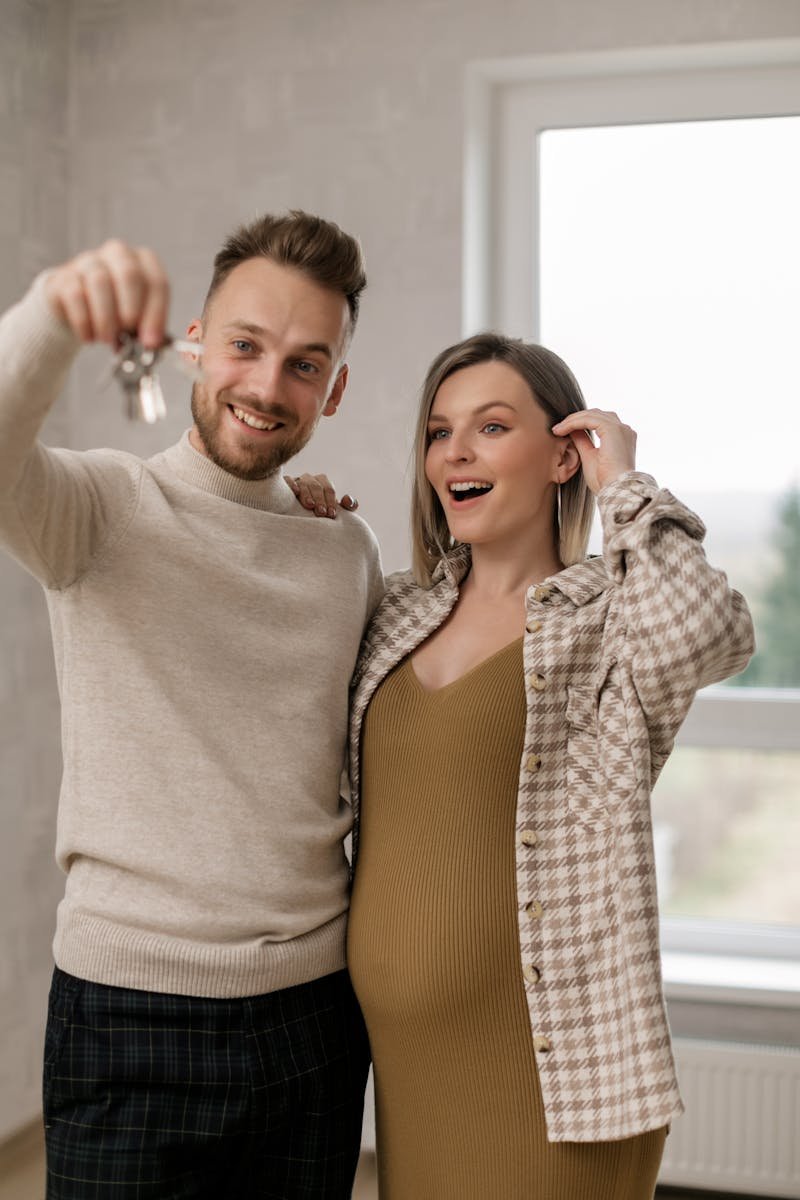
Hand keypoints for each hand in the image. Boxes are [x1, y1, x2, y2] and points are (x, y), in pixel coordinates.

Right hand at [45, 239, 169, 348]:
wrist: (76, 309)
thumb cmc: (115, 312)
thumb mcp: (137, 318)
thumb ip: (146, 327)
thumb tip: (150, 342)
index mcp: (142, 261)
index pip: (157, 282)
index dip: (156, 314)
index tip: (150, 342)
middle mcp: (117, 254)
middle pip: (129, 274)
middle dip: (131, 310)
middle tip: (127, 335)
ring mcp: (88, 261)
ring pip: (100, 282)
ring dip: (106, 319)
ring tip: (107, 339)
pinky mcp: (64, 276)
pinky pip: (75, 295)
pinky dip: (84, 321)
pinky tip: (88, 336)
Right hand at [284, 472, 358, 518]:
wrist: (298, 518)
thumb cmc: (319, 514)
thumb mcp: (333, 510)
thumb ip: (347, 506)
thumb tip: (349, 500)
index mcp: (323, 483)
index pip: (329, 489)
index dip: (331, 501)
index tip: (331, 514)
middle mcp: (310, 480)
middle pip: (316, 486)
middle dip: (320, 499)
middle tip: (322, 513)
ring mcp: (296, 482)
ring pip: (303, 483)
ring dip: (307, 494)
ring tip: (310, 505)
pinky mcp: (282, 485)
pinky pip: (287, 480)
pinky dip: (291, 484)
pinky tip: (295, 492)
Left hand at [551, 409, 636, 494]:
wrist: (615, 490)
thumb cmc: (605, 481)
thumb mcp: (589, 457)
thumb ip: (583, 442)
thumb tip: (572, 431)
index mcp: (621, 437)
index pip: (599, 421)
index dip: (580, 423)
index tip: (562, 431)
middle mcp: (623, 430)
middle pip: (596, 414)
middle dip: (575, 419)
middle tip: (558, 428)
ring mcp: (620, 428)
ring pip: (592, 414)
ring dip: (572, 420)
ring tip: (557, 429)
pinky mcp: (612, 430)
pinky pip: (589, 419)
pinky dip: (574, 422)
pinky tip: (562, 430)